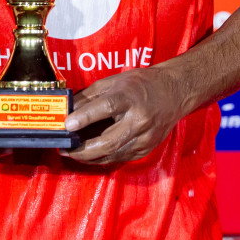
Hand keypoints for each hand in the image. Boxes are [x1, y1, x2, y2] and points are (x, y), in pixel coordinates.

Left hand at [62, 67, 187, 164]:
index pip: (106, 108)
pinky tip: (90, 154)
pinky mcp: (147, 148)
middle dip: (83, 150)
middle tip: (64, 149)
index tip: (67, 124)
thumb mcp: (114, 81)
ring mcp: (145, 137)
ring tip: (72, 153)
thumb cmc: (141, 84)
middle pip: (109, 141)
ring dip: (89, 157)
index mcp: (130, 97)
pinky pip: (120, 158)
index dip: (85, 117)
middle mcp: (139, 119)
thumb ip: (90, 96)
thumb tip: (68, 110)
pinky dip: (103, 158)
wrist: (175, 92)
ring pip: (113, 155)